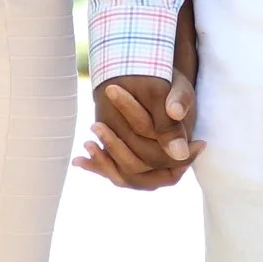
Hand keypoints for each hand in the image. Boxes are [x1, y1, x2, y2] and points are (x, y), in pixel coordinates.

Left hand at [74, 71, 201, 189]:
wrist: (161, 85)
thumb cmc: (172, 86)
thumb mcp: (179, 90)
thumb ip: (180, 102)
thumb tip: (175, 118)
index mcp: (183, 151)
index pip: (162, 154)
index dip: (137, 136)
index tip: (108, 122)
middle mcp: (166, 165)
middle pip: (142, 167)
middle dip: (116, 147)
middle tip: (96, 125)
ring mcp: (148, 168)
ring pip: (127, 176)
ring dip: (105, 160)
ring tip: (88, 142)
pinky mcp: (131, 165)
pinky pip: (115, 174)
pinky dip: (98, 167)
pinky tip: (79, 160)